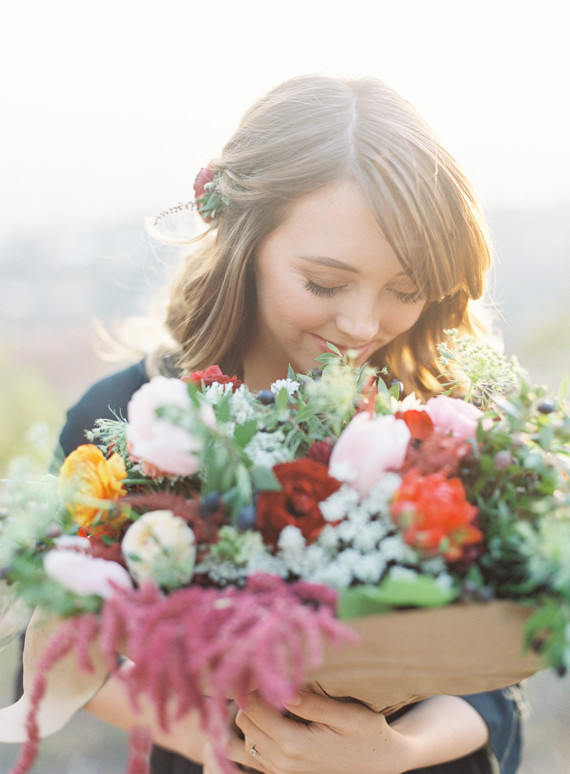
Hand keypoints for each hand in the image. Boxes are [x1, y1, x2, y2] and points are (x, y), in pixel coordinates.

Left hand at [231, 691, 409, 773]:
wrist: (381, 764)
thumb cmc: (368, 733)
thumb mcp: (347, 714)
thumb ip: (313, 704)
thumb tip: (283, 689)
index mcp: (296, 744)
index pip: (253, 708)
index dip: (253, 684)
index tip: (265, 664)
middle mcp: (283, 763)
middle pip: (245, 721)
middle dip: (250, 697)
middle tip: (269, 675)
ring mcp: (281, 773)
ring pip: (246, 737)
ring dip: (253, 715)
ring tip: (272, 694)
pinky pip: (254, 753)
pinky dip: (257, 733)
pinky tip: (273, 716)